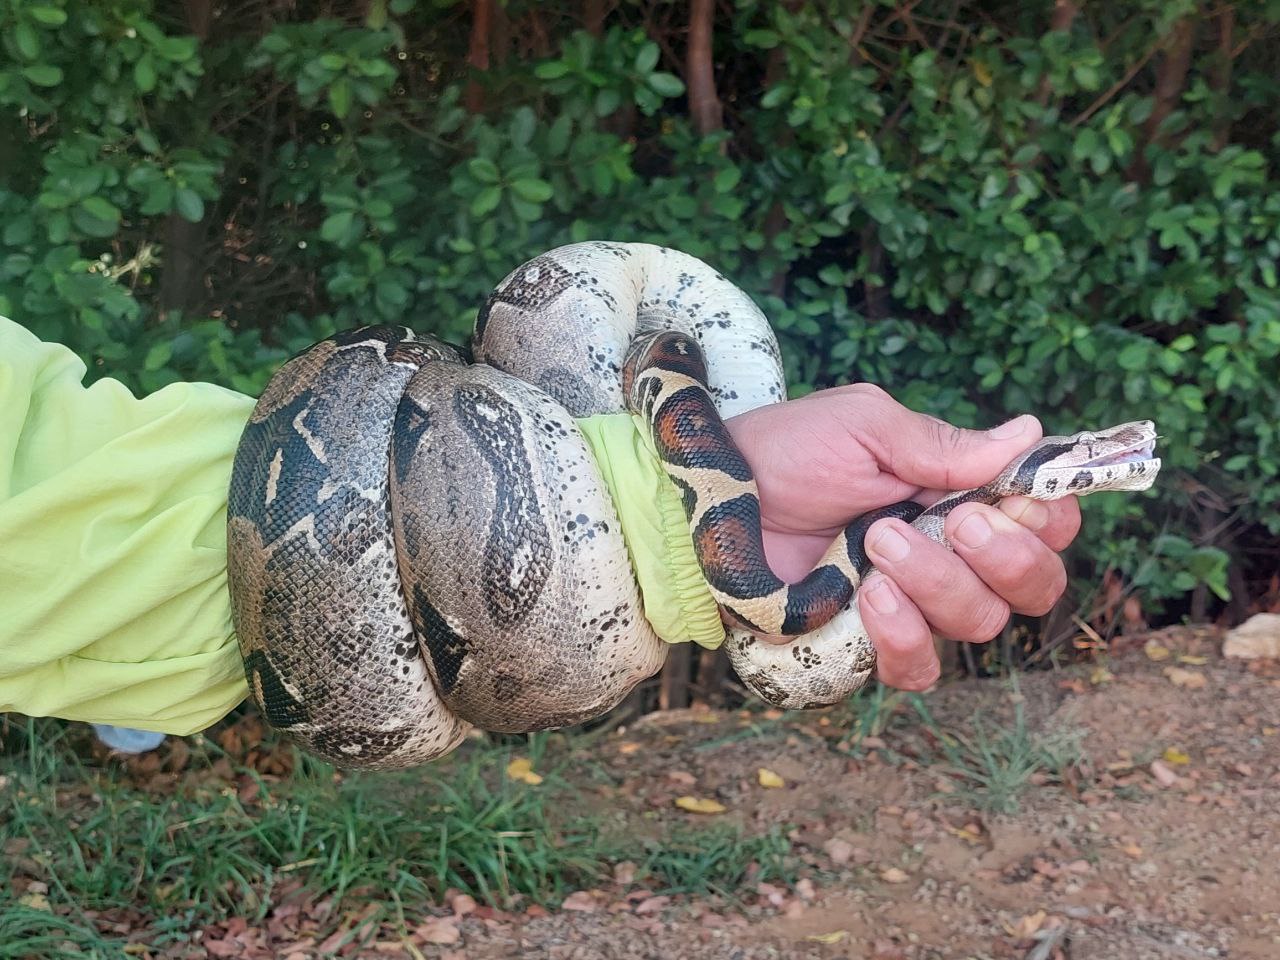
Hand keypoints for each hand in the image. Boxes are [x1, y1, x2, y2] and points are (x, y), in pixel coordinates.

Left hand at [725, 384, 1080, 690]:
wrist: (713, 502)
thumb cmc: (785, 452)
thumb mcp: (863, 427)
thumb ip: (942, 445)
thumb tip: (1029, 436)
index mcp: (957, 494)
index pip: (1047, 522)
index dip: (1050, 519)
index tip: (1017, 500)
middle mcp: (949, 554)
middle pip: (1033, 585)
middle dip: (1006, 555)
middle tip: (950, 520)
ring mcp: (913, 603)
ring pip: (981, 623)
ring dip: (940, 583)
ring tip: (875, 543)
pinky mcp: (870, 643)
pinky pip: (920, 668)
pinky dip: (905, 637)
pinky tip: (870, 600)